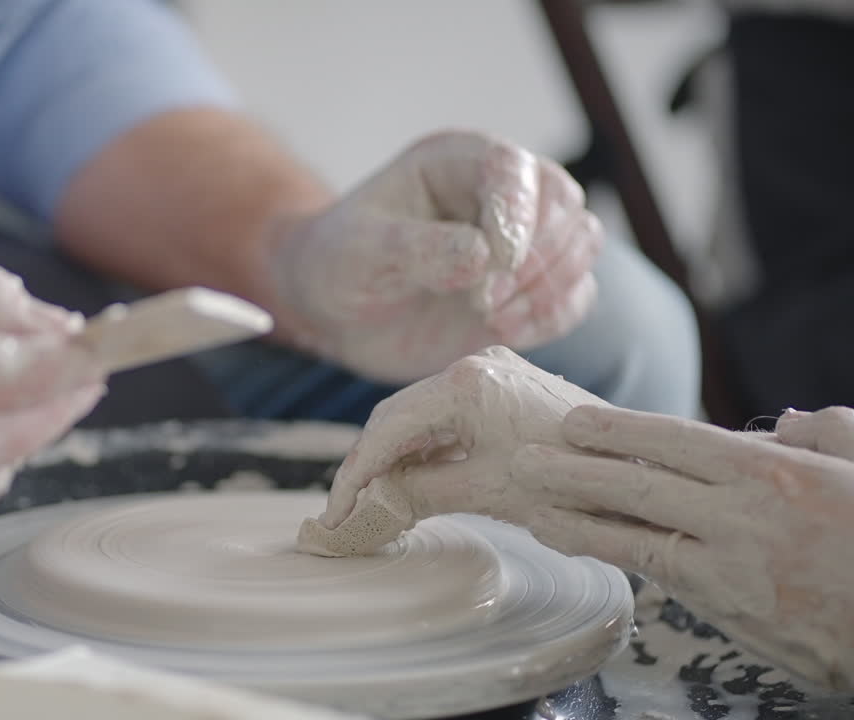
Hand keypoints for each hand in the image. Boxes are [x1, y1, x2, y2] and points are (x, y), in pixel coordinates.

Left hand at [268, 130, 602, 383]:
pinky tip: (502, 330)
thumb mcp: (361, 252)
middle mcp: (500, 192)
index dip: (516, 213)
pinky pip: (576, 296)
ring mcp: (522, 240)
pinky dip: (552, 315)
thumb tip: (484, 257)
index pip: (512, 168)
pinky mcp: (530, 288)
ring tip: (487, 316)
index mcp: (455, 162)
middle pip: (563, 204)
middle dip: (534, 257)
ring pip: (582, 243)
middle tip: (480, 300)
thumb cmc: (340, 264)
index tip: (496, 262)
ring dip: (547, 286)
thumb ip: (418, 249)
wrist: (336, 310)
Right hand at [315, 346, 604, 535]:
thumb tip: (375, 502)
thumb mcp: (486, 492)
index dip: (356, 474)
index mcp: (466, 384)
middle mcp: (477, 365)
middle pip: (398, 415)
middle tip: (351, 508)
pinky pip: (451, 415)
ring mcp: (494, 372)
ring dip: (399, 455)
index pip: (387, 429)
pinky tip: (419, 478)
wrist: (641, 475)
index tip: (337, 512)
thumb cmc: (573, 482)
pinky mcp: (508, 387)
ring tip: (380, 498)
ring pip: (423, 414)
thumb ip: (420, 492)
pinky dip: (430, 447)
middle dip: (372, 462)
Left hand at [510, 405, 853, 689]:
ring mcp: (731, 569)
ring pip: (636, 537)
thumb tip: (779, 425)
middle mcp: (743, 519)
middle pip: (640, 487)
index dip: (618, 430)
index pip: (677, 442)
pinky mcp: (727, 610)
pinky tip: (576, 544)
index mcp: (775, 475)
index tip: (574, 422)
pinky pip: (657, 575)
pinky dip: (612, 555)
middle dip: (574, 471)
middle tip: (523, 458)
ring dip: (575, 519)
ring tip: (528, 505)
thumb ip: (823, 434)